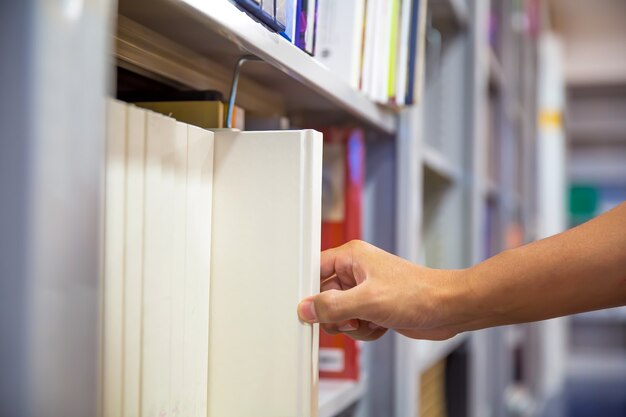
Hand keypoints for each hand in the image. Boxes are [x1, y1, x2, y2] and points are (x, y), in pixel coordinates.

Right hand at [297, 240, 464, 340]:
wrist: (449, 308)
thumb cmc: (417, 294)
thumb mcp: (368, 302)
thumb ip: (332, 306)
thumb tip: (305, 309)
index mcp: (351, 257)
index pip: (314, 270)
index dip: (309, 292)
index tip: (308, 310)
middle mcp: (356, 271)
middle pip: (324, 297)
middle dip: (336, 315)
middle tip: (351, 318)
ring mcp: (365, 290)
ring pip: (338, 314)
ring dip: (351, 326)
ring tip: (370, 321)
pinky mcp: (374, 307)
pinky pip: (354, 324)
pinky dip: (364, 331)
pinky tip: (380, 326)